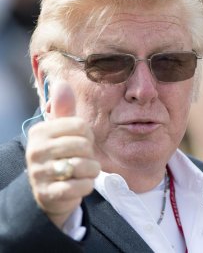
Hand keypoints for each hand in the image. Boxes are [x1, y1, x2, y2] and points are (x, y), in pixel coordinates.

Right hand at [26, 81, 100, 228]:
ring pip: (83, 166)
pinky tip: (82, 183)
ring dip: (92, 170)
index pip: (80, 126)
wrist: (48, 190)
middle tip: (84, 158)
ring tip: (86, 171)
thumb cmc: (59, 154)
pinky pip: (80, 186)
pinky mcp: (48, 194)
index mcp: (40, 132)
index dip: (88, 135)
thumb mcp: (60, 131)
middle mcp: (36, 151)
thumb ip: (63, 109)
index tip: (83, 141)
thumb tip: (62, 83)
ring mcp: (40, 173)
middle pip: (83, 145)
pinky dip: (87, 185)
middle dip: (90, 153)